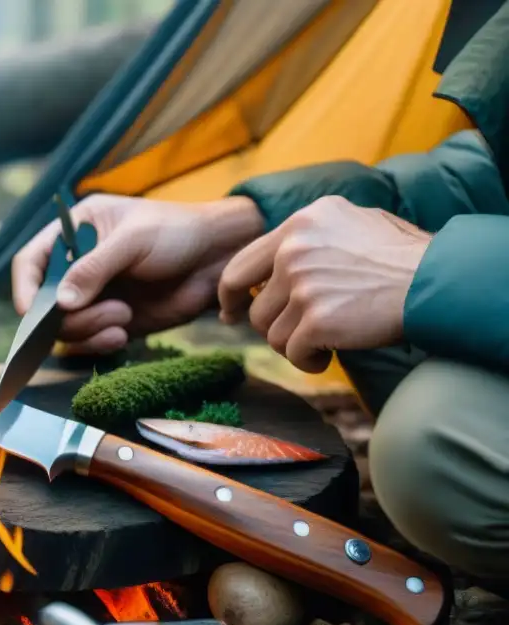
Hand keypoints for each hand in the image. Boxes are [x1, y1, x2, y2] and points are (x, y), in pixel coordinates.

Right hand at [11, 193, 264, 353]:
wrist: (219, 258)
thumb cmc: (177, 232)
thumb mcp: (132, 241)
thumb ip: (93, 269)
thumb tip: (59, 303)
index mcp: (75, 233)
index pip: (31, 262)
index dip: (24, 288)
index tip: (33, 312)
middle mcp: (78, 266)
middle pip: (43, 304)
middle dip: (69, 316)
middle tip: (108, 311)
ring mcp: (94, 296)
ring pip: (65, 328)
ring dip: (88, 330)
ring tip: (124, 318)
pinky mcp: (112, 321)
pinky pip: (88, 342)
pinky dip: (99, 344)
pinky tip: (123, 335)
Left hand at [217, 196, 430, 371]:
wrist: (435, 280)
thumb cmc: (401, 257)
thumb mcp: (353, 222)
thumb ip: (311, 237)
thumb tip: (276, 263)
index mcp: (301, 223)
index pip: (242, 264)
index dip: (230, 294)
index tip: (230, 311)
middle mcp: (295, 249)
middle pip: (256, 306)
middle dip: (269, 326)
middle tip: (288, 336)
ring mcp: (303, 284)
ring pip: (272, 333)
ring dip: (295, 344)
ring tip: (327, 339)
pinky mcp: (315, 318)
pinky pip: (293, 352)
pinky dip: (309, 360)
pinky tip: (330, 354)